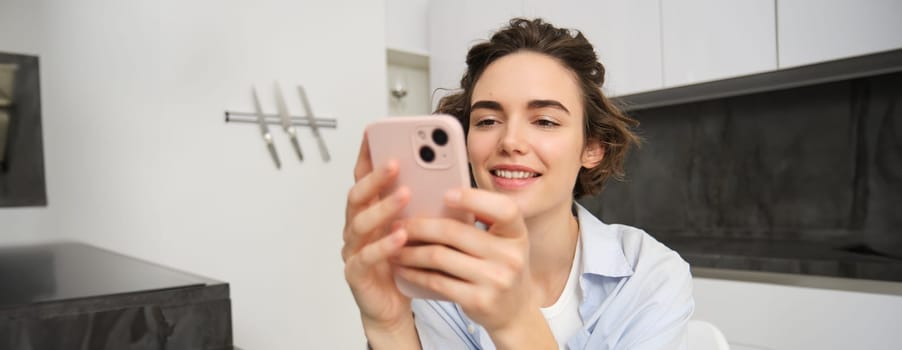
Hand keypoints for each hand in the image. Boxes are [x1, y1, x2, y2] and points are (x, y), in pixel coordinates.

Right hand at [341, 135, 413, 333]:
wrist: (393, 307)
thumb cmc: (406, 264)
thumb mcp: (419, 229)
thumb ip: (425, 206)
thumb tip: (451, 179)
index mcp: (370, 210)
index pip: (364, 176)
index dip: (367, 154)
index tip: (375, 133)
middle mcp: (357, 226)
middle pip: (358, 194)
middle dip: (376, 176)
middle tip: (396, 162)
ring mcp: (354, 249)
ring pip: (361, 223)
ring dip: (383, 207)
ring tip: (405, 195)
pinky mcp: (357, 273)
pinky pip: (366, 257)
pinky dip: (383, 245)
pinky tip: (401, 236)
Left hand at [392, 188, 536, 333]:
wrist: (515, 311)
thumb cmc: (500, 268)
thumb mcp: (502, 243)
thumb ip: (481, 223)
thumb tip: (435, 200)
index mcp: (517, 234)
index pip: (503, 209)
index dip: (474, 198)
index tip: (445, 194)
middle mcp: (511, 256)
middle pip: (455, 232)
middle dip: (419, 227)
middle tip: (397, 224)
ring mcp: (497, 280)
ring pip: (440, 257)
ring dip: (410, 251)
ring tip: (394, 247)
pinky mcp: (480, 301)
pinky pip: (437, 282)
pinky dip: (415, 274)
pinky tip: (403, 268)